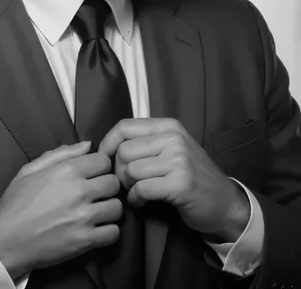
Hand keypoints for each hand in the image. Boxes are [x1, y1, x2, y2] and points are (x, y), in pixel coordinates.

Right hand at [0, 142, 121, 279]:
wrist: (5, 241)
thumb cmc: (16, 203)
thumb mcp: (31, 170)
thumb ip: (61, 154)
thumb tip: (88, 144)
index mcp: (67, 170)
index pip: (104, 161)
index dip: (99, 167)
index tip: (93, 175)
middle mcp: (79, 191)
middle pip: (114, 183)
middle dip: (106, 186)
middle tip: (96, 194)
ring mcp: (84, 217)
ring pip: (117, 207)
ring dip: (109, 209)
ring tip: (97, 212)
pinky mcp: (85, 241)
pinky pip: (114, 233)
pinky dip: (108, 232)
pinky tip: (96, 230)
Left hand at [98, 118, 249, 240]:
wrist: (225, 202)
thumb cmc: (191, 175)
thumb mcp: (171, 149)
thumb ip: (145, 142)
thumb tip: (107, 145)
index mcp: (169, 126)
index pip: (125, 126)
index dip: (108, 143)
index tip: (104, 159)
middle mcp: (174, 138)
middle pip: (124, 150)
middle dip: (119, 170)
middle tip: (127, 183)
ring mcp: (179, 160)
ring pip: (131, 170)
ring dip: (128, 186)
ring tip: (137, 192)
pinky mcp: (180, 184)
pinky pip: (141, 189)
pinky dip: (136, 199)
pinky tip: (142, 202)